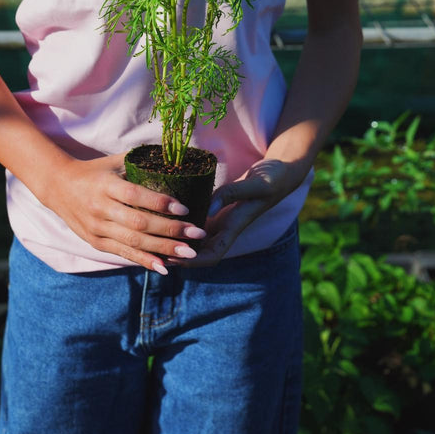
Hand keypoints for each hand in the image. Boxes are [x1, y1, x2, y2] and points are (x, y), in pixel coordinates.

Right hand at [45, 153, 206, 273]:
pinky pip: (123, 253)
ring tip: (189, 253)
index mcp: (106, 185)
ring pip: (133, 242)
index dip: (161, 203)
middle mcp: (101, 208)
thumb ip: (141, 160)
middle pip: (139, 224)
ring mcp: (97, 228)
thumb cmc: (95, 171)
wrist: (57, 186)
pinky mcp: (96, 242)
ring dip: (164, 250)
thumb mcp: (114, 161)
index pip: (136, 196)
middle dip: (171, 231)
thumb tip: (175, 157)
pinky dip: (144, 261)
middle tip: (198, 234)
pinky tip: (165, 267)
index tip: (186, 208)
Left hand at [166, 157, 310, 267]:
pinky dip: (182, 225)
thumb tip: (207, 210)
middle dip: (177, 256)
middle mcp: (226, 227)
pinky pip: (197, 222)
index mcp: (235, 226)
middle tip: (151, 252)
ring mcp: (221, 218)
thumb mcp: (254, 185)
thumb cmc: (272, 178)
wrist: (283, 171)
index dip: (191, 262)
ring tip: (152, 238)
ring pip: (196, 239)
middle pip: (199, 252)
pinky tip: (165, 218)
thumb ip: (232, 194)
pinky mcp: (217, 208)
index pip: (211, 256)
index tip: (169, 259)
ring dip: (176, 242)